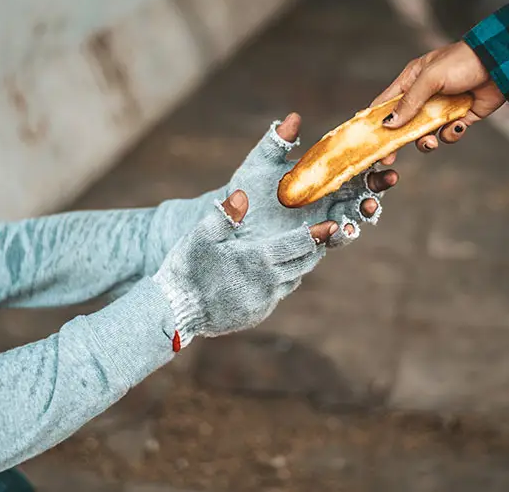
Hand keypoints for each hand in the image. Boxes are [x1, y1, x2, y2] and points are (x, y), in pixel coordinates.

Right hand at [153, 190, 339, 343]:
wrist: (175, 312)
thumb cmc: (187, 270)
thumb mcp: (201, 237)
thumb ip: (224, 215)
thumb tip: (242, 193)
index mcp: (258, 260)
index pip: (299, 245)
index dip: (318, 234)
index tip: (333, 224)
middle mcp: (268, 284)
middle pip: (303, 263)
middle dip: (315, 247)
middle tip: (324, 232)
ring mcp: (263, 302)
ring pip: (293, 280)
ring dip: (299, 264)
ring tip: (302, 248)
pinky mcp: (256, 314)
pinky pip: (278, 294)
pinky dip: (282, 280)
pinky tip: (275, 270)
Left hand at [227, 113, 398, 244]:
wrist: (232, 223)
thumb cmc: (249, 189)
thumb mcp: (260, 165)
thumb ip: (276, 143)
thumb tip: (293, 118)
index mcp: (322, 176)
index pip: (354, 166)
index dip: (371, 161)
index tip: (384, 153)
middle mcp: (327, 200)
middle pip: (361, 193)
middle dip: (377, 187)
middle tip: (389, 178)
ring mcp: (321, 223)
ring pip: (351, 218)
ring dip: (362, 212)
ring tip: (367, 206)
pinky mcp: (311, 243)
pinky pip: (329, 240)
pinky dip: (336, 234)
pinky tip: (336, 227)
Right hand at [370, 41, 504, 163]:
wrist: (501, 65)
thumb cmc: (462, 62)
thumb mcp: (430, 79)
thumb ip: (409, 102)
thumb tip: (389, 124)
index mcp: (412, 81)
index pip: (386, 103)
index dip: (376, 121)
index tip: (368, 140)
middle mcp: (424, 96)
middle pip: (403, 124)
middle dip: (397, 140)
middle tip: (390, 158)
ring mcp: (442, 108)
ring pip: (425, 133)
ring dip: (426, 141)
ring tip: (432, 141)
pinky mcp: (461, 117)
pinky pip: (449, 133)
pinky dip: (451, 134)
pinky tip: (458, 125)